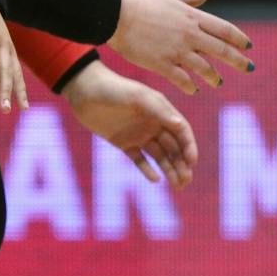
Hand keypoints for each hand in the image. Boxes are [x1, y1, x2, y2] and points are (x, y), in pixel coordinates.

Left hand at [60, 60, 197, 186]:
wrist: (84, 90)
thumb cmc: (114, 89)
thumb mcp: (137, 96)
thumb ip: (158, 110)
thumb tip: (179, 125)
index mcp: (161, 111)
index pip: (182, 132)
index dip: (189, 147)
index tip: (192, 162)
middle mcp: (153, 124)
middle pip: (173, 148)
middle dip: (182, 164)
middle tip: (186, 181)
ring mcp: (139, 135)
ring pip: (159, 156)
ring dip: (170, 170)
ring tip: (178, 186)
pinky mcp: (123, 143)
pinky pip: (139, 159)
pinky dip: (147, 169)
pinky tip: (155, 179)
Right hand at [110, 0, 254, 94]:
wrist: (115, 16)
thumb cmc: (140, 3)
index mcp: (192, 17)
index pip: (225, 30)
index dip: (240, 39)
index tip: (248, 46)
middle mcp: (190, 35)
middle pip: (222, 51)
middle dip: (238, 61)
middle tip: (248, 68)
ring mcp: (177, 51)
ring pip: (205, 68)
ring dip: (215, 77)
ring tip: (219, 82)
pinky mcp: (162, 64)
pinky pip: (182, 79)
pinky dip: (191, 86)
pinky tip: (194, 90)